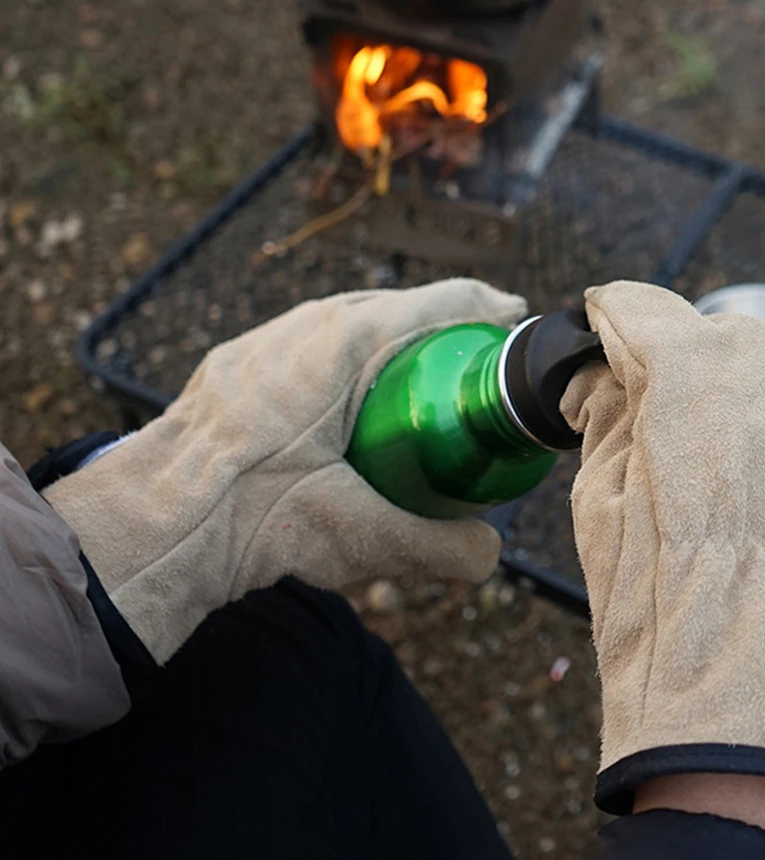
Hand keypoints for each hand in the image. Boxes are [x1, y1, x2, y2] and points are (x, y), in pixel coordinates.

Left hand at [45, 279, 525, 662]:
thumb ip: (440, 548)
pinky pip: (307, 345)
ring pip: (344, 323)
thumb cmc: (257, 516)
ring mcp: (266, 339)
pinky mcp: (237, 365)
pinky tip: (343, 404)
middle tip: (468, 361)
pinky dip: (341, 362)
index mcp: (348, 341)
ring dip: (386, 342)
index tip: (512, 322)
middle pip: (394, 309)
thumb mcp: (362, 536)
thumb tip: (487, 556)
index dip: (487, 308)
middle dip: (438, 328)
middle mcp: (306, 324)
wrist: (158, 522)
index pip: (440, 304)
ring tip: (409, 380)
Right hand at [561, 281, 764, 834]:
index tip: (599, 322)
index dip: (613, 315)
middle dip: (673, 345)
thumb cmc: (653, 598)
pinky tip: (731, 460)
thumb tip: (602, 378)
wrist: (728, 678)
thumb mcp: (598, 494)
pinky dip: (760, 416)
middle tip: (637, 385)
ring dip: (722, 377)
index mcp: (694, 386)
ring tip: (687, 427)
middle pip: (715, 331)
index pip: (648, 311)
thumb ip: (605, 414)